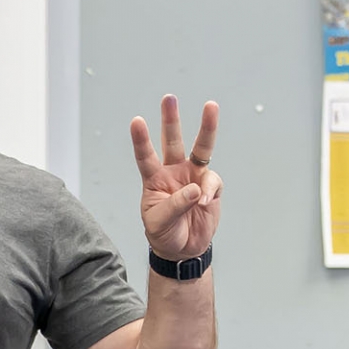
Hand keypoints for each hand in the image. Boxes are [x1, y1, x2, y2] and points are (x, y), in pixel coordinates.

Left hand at [131, 94, 221, 261]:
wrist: (183, 249)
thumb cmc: (164, 233)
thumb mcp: (159, 222)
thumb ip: (175, 205)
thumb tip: (196, 188)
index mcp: (154, 179)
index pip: (145, 157)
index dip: (141, 140)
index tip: (136, 121)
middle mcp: (174, 172)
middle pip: (173, 141)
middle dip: (171, 119)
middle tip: (168, 98)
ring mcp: (194, 176)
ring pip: (201, 148)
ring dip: (206, 127)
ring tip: (210, 106)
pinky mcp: (210, 186)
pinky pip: (212, 182)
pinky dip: (209, 191)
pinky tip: (204, 203)